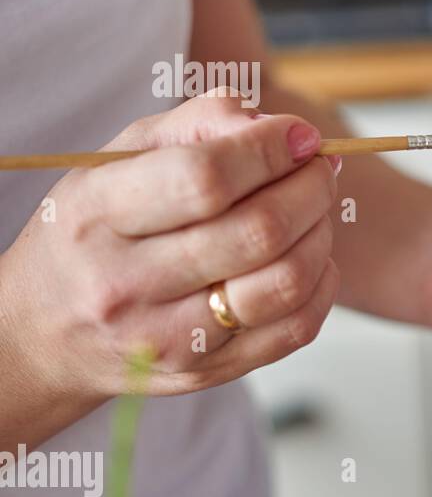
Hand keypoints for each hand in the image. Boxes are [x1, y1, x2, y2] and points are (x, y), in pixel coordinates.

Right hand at [0, 92, 340, 443]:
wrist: (46, 331)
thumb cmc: (97, 229)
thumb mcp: (119, 159)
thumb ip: (197, 125)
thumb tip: (278, 128)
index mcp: (98, 214)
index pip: (205, 179)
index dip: (270, 151)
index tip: (301, 137)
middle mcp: (127, 283)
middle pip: (259, 231)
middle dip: (311, 188)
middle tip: (320, 169)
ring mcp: (168, 337)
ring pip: (286, 283)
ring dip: (321, 235)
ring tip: (315, 211)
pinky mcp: (205, 372)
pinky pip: (295, 329)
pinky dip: (320, 284)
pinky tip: (309, 257)